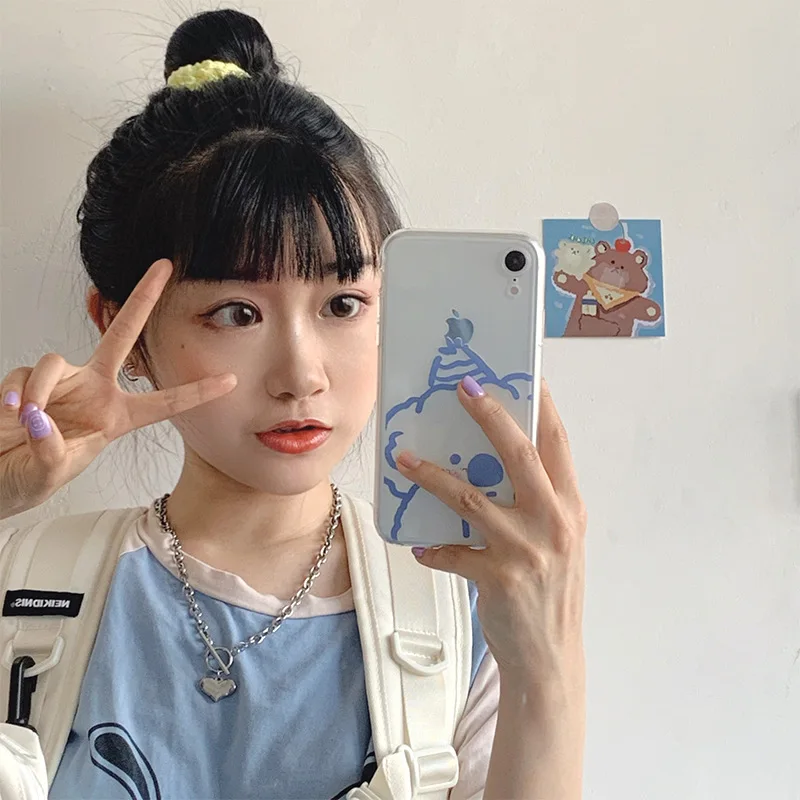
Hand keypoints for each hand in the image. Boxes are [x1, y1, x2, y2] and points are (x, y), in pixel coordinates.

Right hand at [0, 260, 236, 519]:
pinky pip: (22, 377)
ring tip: (25, 420)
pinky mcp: (25, 381)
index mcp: (116, 416)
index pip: (164, 403)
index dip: (196, 392)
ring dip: (40, 391)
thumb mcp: (50, 474)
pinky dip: (16, 395)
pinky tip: (10, 417)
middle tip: (164, 268)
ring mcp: (60, 382)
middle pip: (122, 335)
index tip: (231, 380)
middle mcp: (93, 390)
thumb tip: (39, 417)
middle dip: (141, 300)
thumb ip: (51, 451)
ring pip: (54, 361)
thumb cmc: (29, 479)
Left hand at [394, 378, 585, 686]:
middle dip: (490, 416)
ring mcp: (527, 549)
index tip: (524, 373)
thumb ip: (536, 502)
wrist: (550, 655)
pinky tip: (420, 544)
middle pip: (518, 454)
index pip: (558, 443)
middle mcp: (554, 522)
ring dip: (432, 474)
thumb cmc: (551, 591)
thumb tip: (490, 463)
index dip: (541, 404)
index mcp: (570, 506)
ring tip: (404, 460)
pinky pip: (452, 551)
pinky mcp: (498, 576)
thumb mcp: (557, 540)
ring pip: (471, 496)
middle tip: (464, 388)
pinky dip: (433, 547)